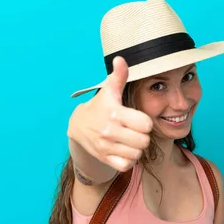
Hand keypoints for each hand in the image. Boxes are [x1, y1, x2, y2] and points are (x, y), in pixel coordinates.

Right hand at [68, 56, 152, 171]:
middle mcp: (110, 131)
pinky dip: (128, 160)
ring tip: (130, 141)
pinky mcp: (104, 158)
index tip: (138, 120)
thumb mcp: (109, 91)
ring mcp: (106, 147)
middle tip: (135, 132)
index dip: (145, 122)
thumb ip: (118, 77)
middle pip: (144, 141)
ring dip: (136, 149)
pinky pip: (126, 165)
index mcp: (115, 114)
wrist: (78, 126)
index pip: (146, 124)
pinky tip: (125, 151)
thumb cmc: (100, 107)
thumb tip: (120, 59)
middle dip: (143, 137)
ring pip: (137, 154)